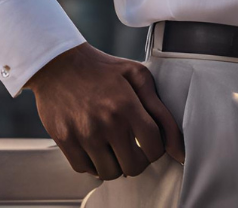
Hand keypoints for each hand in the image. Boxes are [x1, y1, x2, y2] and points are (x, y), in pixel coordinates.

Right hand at [25, 42, 185, 180]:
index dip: (157, 148)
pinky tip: (96, 145)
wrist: (60, 64)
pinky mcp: (65, 142)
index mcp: (127, 105)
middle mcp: (106, 123)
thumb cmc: (103, 69)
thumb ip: (160, 109)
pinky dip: (94, 163)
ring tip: (114, 144)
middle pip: (133, 167)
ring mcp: (83, 135)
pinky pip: (86, 170)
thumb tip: (178, 146)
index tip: (151, 140)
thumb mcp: (137, 75)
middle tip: (133, 145)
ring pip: (110, 173)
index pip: (154, 147)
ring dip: (116, 163)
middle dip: (139, 158)